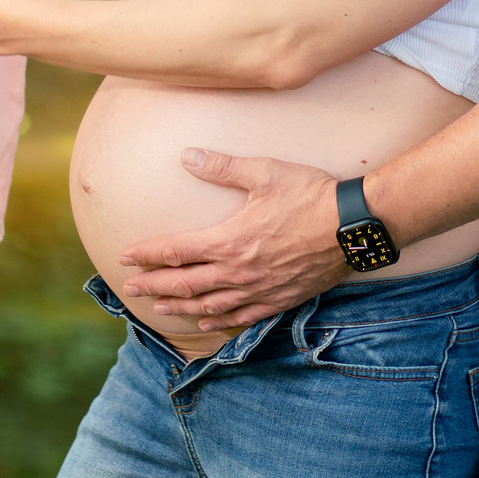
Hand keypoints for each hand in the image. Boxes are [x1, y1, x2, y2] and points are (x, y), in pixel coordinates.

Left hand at [116, 151, 353, 330]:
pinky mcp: (278, 299)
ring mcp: (258, 290)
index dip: (147, 254)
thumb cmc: (310, 194)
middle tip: (128, 288)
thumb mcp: (265, 172)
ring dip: (179, 306)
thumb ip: (223, 167)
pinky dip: (217, 320)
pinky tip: (206, 321)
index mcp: (230, 240)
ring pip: (208, 305)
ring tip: (158, 306)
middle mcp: (238, 271)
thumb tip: (187, 156)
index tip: (125, 256)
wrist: (353, 227)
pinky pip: (240, 317)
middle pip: (184, 283)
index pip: (176, 250)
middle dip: (152, 284)